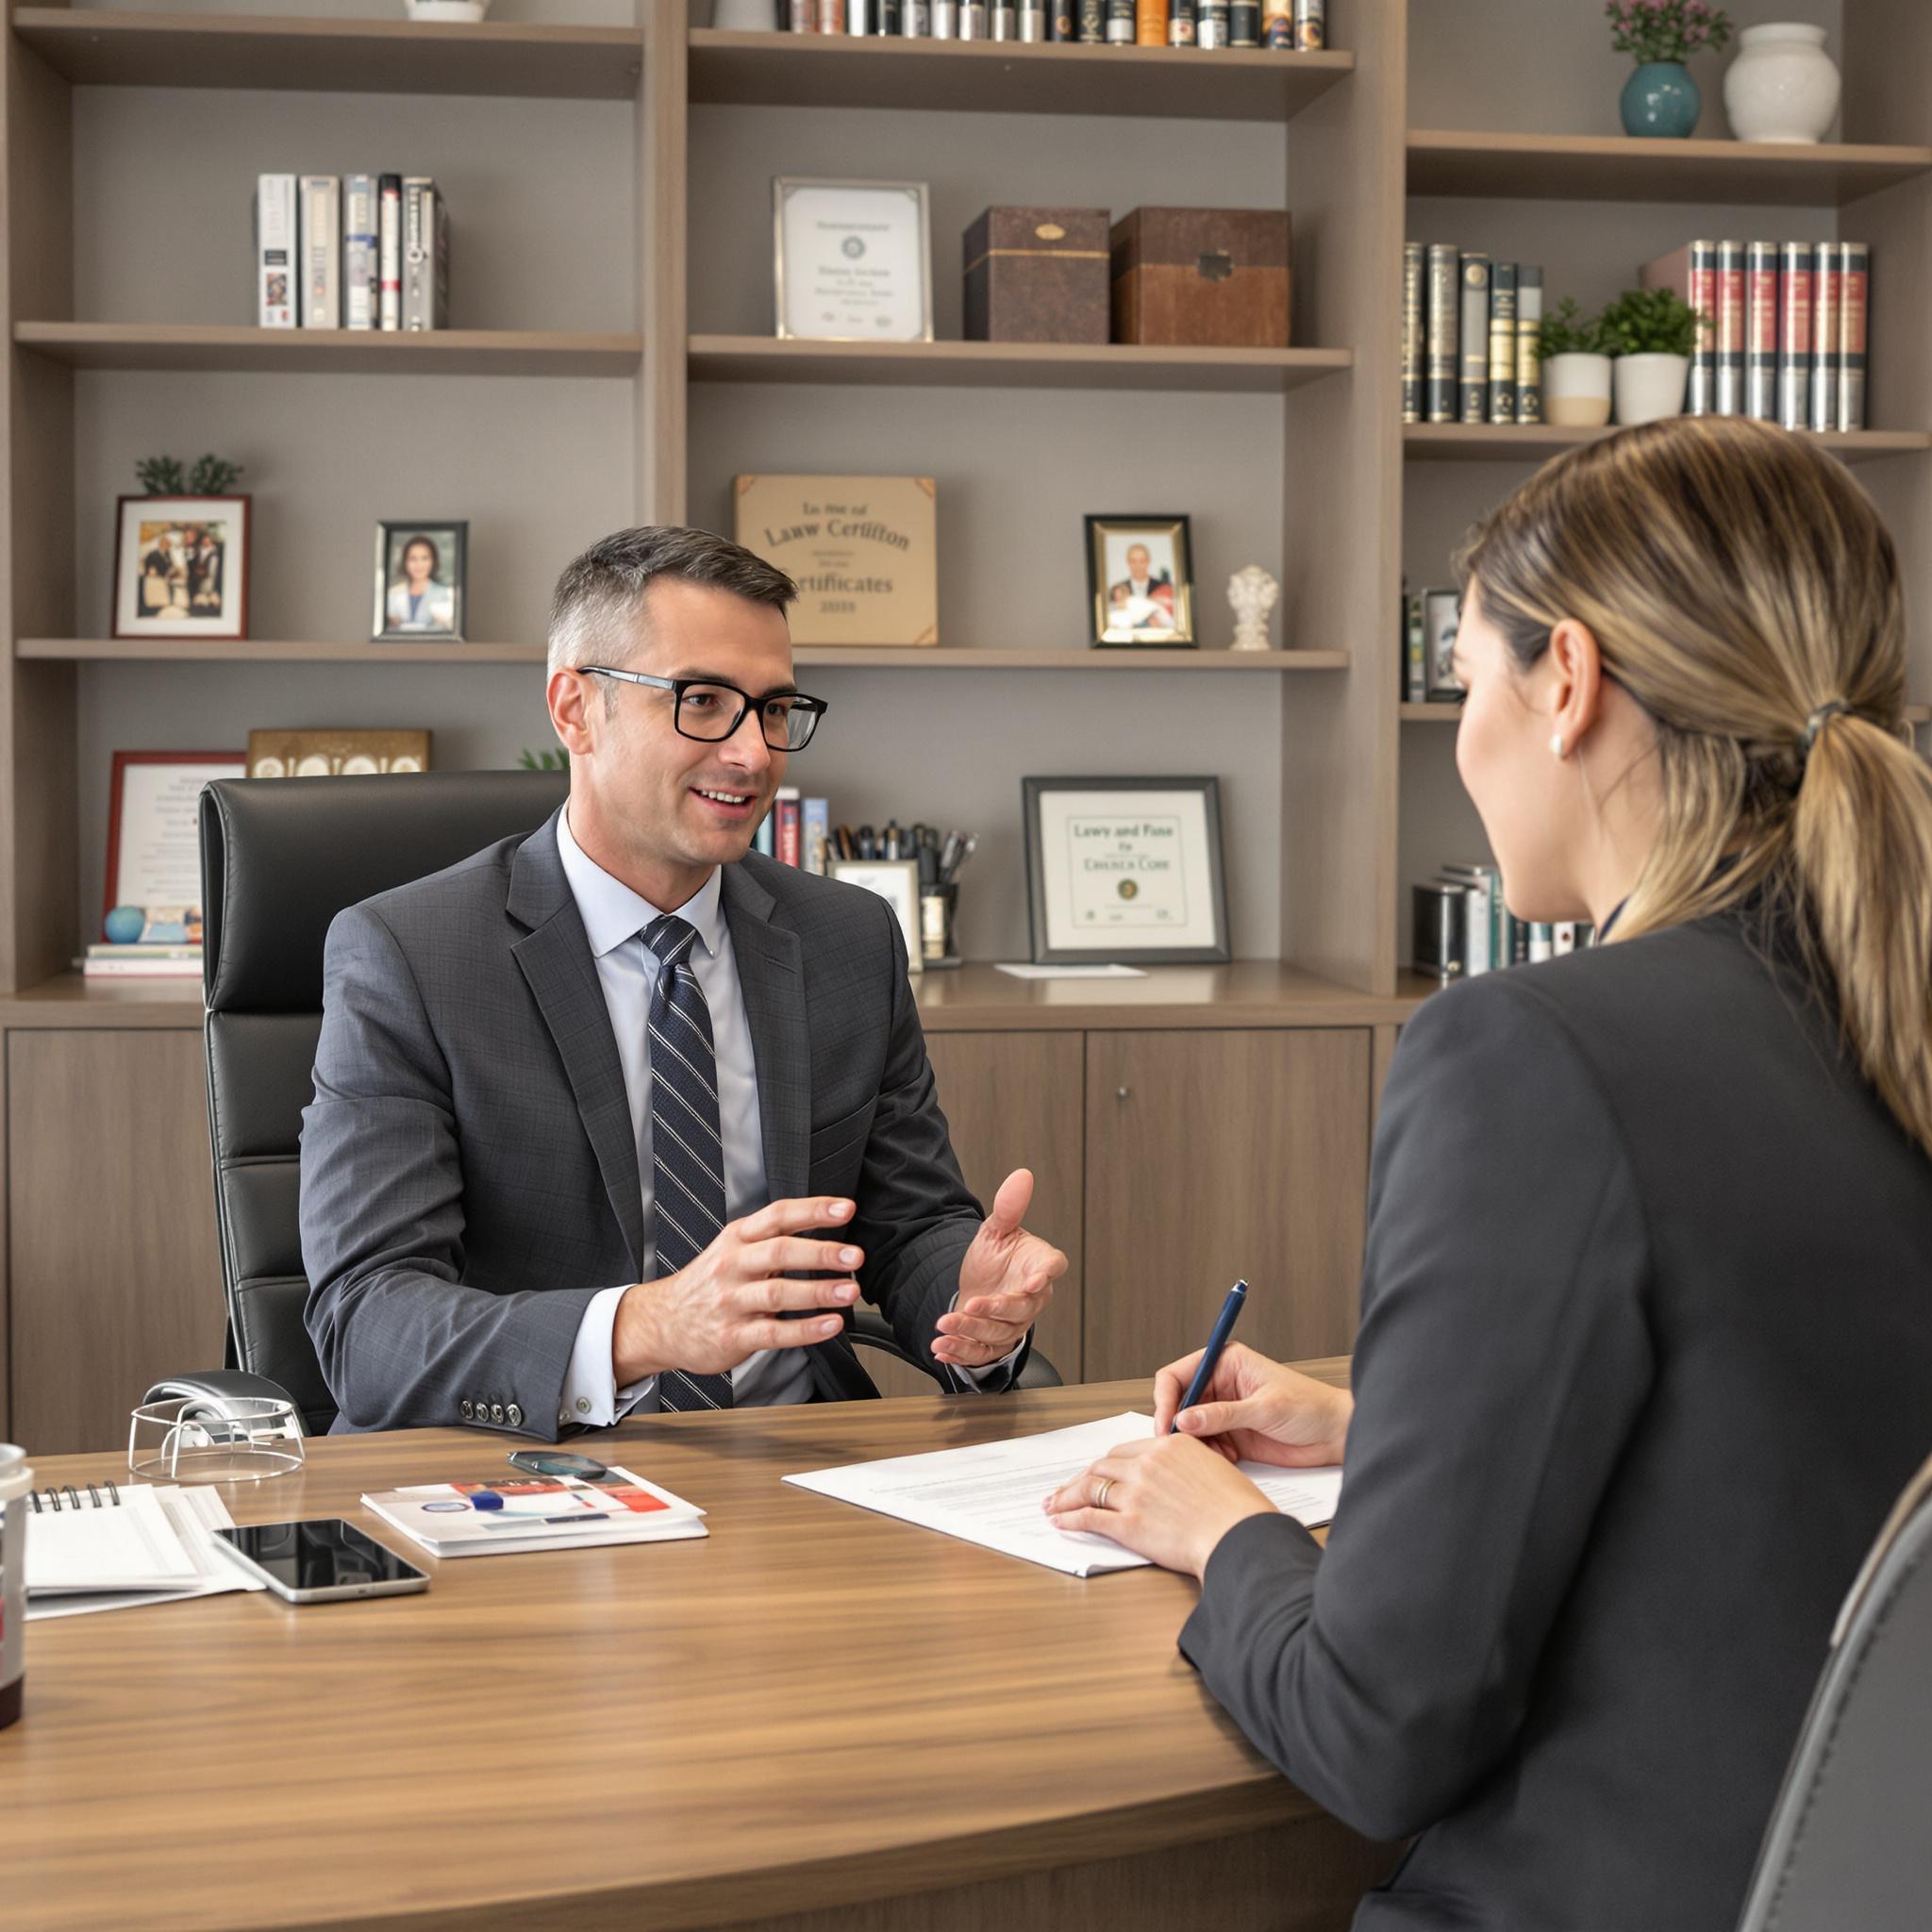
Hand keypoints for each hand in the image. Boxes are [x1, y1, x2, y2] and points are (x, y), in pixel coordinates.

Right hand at [612, 1196, 864, 1382]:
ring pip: (778, 1293)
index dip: (813, 1210)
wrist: (661, 1322)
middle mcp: (733, 1265)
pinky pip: (773, 1333)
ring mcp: (731, 1301)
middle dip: (821, 1252)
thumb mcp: (732, 1249)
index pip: (778, 1216)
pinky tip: (830, 1325)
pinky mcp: (733, 1335)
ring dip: (819, 1292)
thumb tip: (825, 1224)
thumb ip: (772, 1238)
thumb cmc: (708, 1284)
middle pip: (780, 1252)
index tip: (846, 1208)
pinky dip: (805, 1330)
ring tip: (850, 1290)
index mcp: (738, 1239)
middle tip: (854, 1255)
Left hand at [936, 1168, 1066, 1371]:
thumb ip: (1009, 1208)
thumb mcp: (996, 1231)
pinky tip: (940, 1348)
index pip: (1052, 1267)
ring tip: (944, 1324)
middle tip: (973, 1303)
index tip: (1033, 1280)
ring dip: (971, 1331)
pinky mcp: (994, 1344)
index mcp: (1038, 1265)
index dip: (1045, 1274)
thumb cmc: (995, 1258)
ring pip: (999, 1333)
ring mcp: (1014, 1324)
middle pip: (1023, 1308)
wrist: (976, 1285)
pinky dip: (961, 1353)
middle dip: (996, 1309)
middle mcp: (1032, 1298)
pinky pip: (981, 1353)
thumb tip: (1022, 1176)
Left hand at [1043, 1433, 1275, 1578]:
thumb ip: (1185, 1469)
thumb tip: (1171, 1482)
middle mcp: (1149, 1464)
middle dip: (1080, 1479)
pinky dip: (1071, 1519)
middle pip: (1102, 1466)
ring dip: (1066, 1497)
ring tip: (1053, 1505)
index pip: (1125, 1451)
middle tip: (1066, 1489)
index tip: (1096, 1473)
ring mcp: (1137, 1493)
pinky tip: (1062, 1522)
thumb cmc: (1238, 1510)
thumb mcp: (1215, 1470)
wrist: (1241, 1535)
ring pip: (1090, 1488)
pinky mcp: (1130, 1524)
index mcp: (1170, 1446)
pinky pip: (1090, 1517)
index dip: (1106, 1465)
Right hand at [1151, 1342, 1352, 1468]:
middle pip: (1177, 1404)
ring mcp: (1224, 1412)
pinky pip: (1205, 1446)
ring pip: (1189, 1428)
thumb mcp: (1265, 1408)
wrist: (1335, 1435)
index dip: (1166, 1399)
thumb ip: (1223, 1414)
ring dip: (1193, 1444)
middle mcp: (1220, 1385)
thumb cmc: (1311, 1408)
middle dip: (1176, 1426)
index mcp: (1226, 1363)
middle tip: (1178, 1448)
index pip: (1177, 1375)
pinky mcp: (1231, 1436)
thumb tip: (1184, 1419)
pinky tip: (1224, 1460)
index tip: (1167, 1424)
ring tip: (1209, 1456)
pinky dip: (1208, 1456)